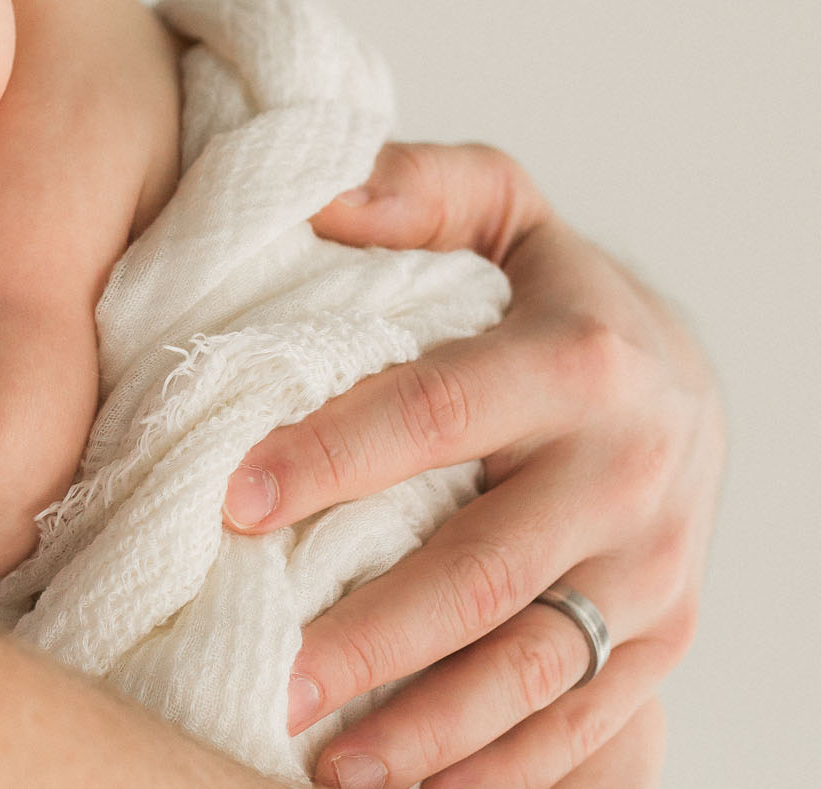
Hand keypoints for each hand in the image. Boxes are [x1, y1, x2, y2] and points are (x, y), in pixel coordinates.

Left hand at [223, 143, 722, 787]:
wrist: (689, 384)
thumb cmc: (560, 301)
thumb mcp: (506, 214)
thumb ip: (421, 190)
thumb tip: (319, 189)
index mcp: (579, 362)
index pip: (434, 413)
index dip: (329, 457)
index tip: (231, 502)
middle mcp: (630, 473)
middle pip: (484, 570)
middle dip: (372, 634)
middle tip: (270, 675)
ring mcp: (655, 569)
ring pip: (534, 667)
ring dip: (429, 728)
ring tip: (326, 764)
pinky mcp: (663, 637)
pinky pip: (583, 722)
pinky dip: (498, 769)